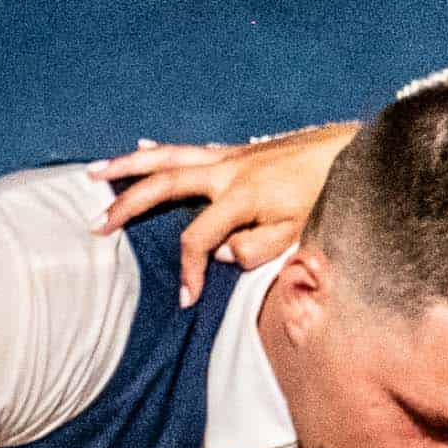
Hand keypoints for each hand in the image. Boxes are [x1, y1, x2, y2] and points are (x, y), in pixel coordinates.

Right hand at [94, 122, 358, 307]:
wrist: (353, 150)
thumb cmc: (328, 196)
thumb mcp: (299, 234)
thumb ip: (257, 249)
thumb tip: (221, 254)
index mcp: (242, 196)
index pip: (198, 239)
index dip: (188, 271)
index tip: (185, 299)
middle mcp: (228, 170)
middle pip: (164, 184)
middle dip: (126, 205)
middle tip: (96, 225)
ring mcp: (230, 156)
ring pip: (167, 157)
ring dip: (128, 166)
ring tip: (94, 173)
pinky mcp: (237, 152)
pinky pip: (187, 150)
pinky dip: (159, 151)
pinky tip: (139, 148)